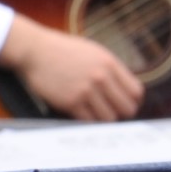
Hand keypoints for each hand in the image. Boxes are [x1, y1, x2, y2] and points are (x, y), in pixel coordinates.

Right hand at [0, 15, 144, 120]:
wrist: (34, 50)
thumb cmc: (61, 50)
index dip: (133, 102)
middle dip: (121, 113)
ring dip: (103, 119)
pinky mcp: (70, 102)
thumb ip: (110, 69)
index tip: (124, 104)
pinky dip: (87, 121)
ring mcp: (86, 90)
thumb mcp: (92, 52)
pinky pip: (89, 121)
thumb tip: (125, 89)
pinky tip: (81, 114)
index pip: (136, 92)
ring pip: (109, 118)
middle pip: (126, 108)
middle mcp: (101, 77)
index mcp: (109, 63)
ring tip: (95, 114)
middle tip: (111, 112)